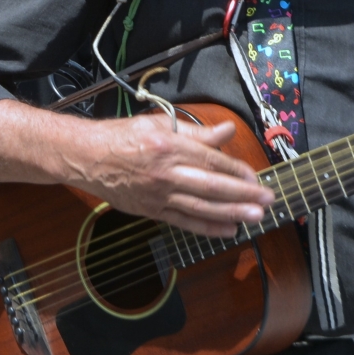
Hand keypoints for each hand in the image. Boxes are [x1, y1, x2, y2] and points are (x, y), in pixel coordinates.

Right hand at [72, 113, 272, 239]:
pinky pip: (184, 221)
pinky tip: (227, 230)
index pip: (212, 161)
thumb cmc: (121, 137)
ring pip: (202, 207)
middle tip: (267, 200)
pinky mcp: (152, 210)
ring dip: (232, 213)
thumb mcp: (158, 124)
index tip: (256, 177)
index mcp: (169, 146)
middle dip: (244, 195)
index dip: (238, 171)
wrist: (86, 157)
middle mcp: (166, 172)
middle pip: (212, 186)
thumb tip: (227, 132)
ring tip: (255, 218)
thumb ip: (196, 132)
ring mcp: (159, 194)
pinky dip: (207, 227)